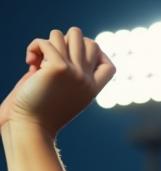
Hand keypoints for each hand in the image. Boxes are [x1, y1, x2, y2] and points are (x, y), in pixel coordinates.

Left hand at [0, 28, 114, 136]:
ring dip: (48, 43)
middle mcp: (87, 80)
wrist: (32, 124)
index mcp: (92, 89)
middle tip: (54, 59)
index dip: (94, 55)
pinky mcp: (58, 67)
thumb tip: (66, 42)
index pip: (109, 65)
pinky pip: (44, 42)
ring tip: (39, 60)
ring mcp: (75, 73)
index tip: (74, 62)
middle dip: (67, 42)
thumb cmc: (43, 110)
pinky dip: (34, 47)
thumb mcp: (65, 92)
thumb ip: (72, 73)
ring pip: (62, 34)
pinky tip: (30, 62)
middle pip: (86, 40)